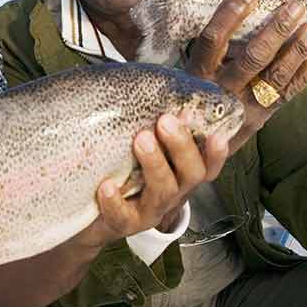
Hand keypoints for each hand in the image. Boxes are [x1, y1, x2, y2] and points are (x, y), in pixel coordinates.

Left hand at [82, 111, 227, 245]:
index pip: (208, 163)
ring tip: (140, 140)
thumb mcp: (140, 142)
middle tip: (165, 121)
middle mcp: (172, 191)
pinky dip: (116, 201)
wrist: (89, 211)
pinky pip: (124, 216)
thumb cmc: (120, 166)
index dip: (217, 153)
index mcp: (180, 171)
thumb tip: (152, 82)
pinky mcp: (125, 224)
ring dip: (155, 164)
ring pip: (163, 192)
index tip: (216, 134)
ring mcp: (150, 210)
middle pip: (192, 174)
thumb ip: (150, 119)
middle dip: (182, 146)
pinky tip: (107, 186)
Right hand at [186, 0, 306, 149]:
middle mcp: (221, 91)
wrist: (186, 155)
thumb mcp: (182, 76)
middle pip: (252, 57)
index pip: (213, 40)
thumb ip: (204, 52)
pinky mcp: (258, 120)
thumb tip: (228, 10)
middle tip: (296, 7)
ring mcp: (242, 108)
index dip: (230, 15)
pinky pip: (284, 97)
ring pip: (275, 77)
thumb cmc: (187, 102)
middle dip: (277, 29)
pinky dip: (303, 78)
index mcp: (198, 75)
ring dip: (298, 50)